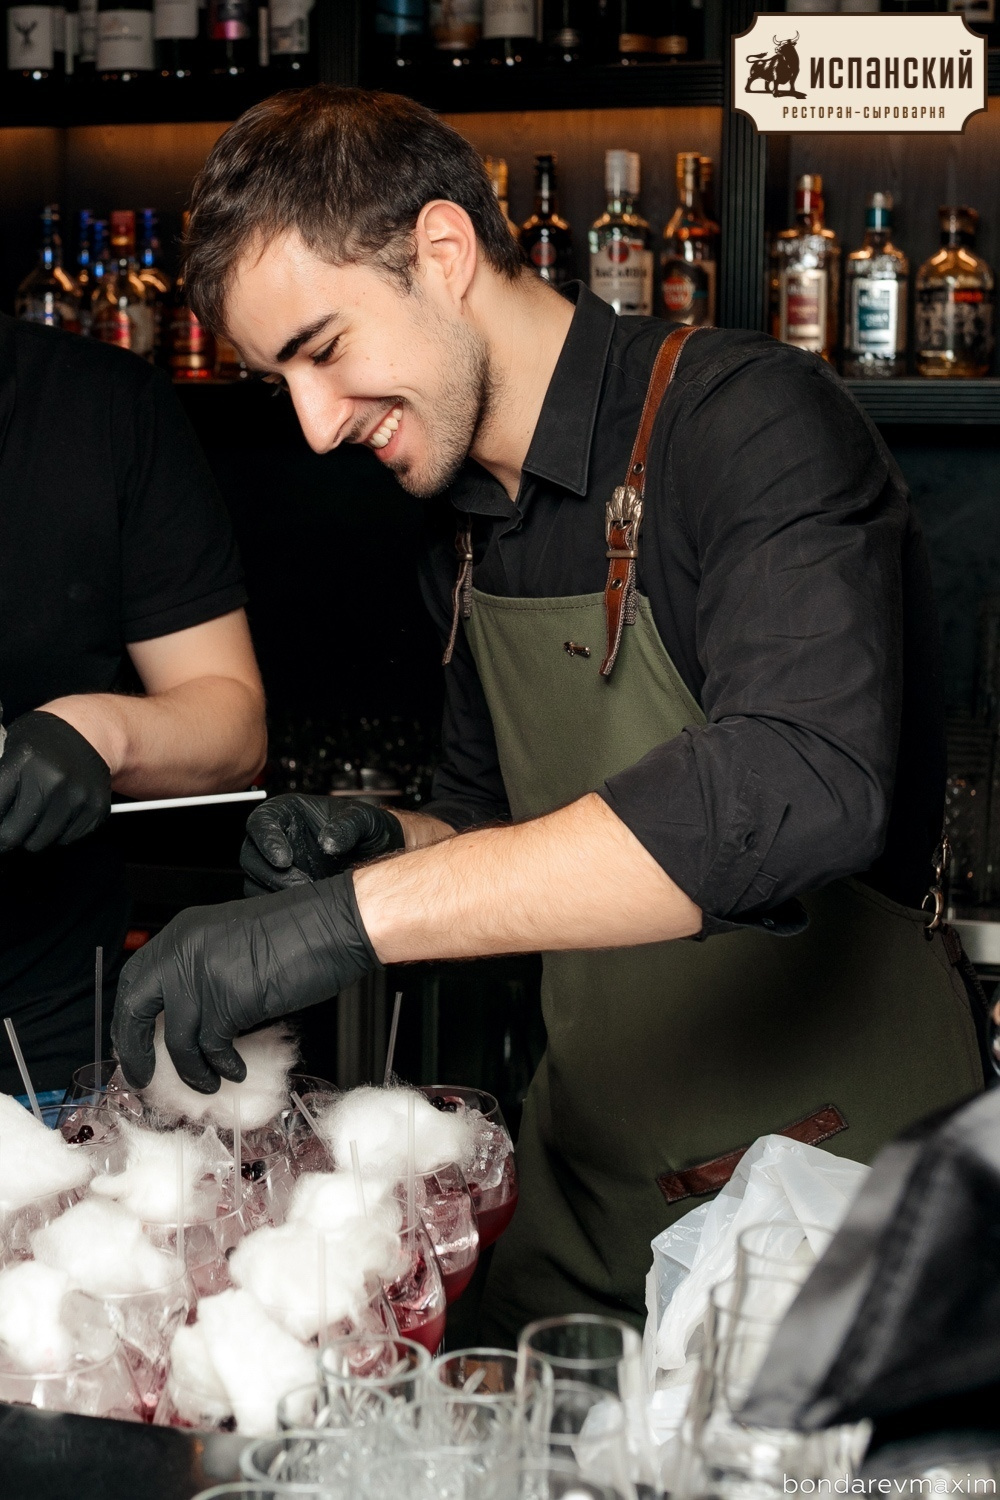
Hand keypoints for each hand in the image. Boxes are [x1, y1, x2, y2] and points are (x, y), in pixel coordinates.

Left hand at [0, 711, 111, 852]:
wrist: (89, 733)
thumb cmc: (44, 741)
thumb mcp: (11, 748)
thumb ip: (1, 781)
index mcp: (24, 761)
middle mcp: (52, 780)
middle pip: (13, 835)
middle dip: (8, 835)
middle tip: (11, 826)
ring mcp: (77, 797)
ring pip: (39, 842)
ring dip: (34, 834)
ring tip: (38, 813)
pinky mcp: (95, 809)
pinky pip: (66, 839)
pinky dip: (59, 832)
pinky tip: (59, 811)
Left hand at [112, 873, 379, 1092]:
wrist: (335, 923)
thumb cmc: (299, 931)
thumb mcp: (233, 942)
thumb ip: (203, 969)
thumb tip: (184, 1016)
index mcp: (183, 933)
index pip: (135, 978)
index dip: (129, 1017)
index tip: (134, 1043)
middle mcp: (184, 949)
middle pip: (136, 1008)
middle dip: (135, 1048)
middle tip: (143, 1075)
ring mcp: (204, 974)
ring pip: (176, 1038)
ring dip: (188, 1070)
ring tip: (205, 1083)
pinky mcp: (230, 998)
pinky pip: (211, 1047)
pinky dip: (220, 1066)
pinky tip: (234, 1070)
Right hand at [241, 794, 404, 893]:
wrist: (379, 851)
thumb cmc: (367, 828)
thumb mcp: (364, 819)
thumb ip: (347, 826)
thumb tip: (328, 842)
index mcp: (287, 812)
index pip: (262, 822)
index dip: (267, 840)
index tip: (284, 859)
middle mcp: (278, 837)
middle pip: (252, 855)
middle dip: (272, 874)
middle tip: (301, 884)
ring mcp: (278, 864)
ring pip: (256, 880)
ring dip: (276, 892)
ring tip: (308, 895)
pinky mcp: (283, 887)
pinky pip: (267, 898)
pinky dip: (280, 905)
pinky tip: (304, 905)